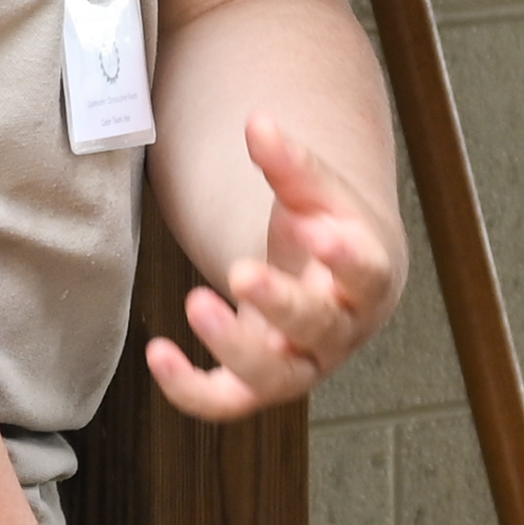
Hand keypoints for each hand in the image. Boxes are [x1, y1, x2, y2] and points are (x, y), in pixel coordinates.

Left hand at [143, 115, 402, 416]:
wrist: (335, 285)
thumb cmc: (327, 231)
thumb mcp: (316, 195)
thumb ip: (288, 163)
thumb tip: (257, 122)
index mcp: (366, 280)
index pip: (366, 274)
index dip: (347, 259)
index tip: (320, 232)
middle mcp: (338, 331)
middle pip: (317, 328)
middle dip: (280, 303)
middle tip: (241, 272)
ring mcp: (300, 365)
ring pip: (275, 378)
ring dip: (234, 347)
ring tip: (196, 303)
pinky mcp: (258, 385)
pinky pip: (227, 402)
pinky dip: (190, 389)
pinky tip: (157, 353)